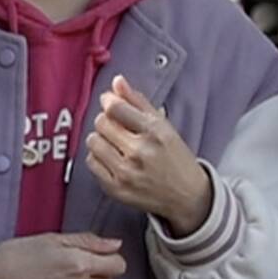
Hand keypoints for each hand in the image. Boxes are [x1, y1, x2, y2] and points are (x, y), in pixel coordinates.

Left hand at [84, 77, 214, 232]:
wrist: (186, 197)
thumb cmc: (175, 158)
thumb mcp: (164, 126)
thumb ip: (138, 101)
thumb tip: (116, 81)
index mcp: (155, 132)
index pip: (115, 108)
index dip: (109, 102)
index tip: (111, 103)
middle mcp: (140, 152)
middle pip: (101, 123)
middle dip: (106, 120)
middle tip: (116, 126)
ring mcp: (126, 173)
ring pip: (93, 142)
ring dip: (100, 138)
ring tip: (114, 143)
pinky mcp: (116, 189)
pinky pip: (91, 162)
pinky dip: (98, 157)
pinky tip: (111, 158)